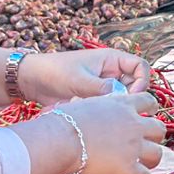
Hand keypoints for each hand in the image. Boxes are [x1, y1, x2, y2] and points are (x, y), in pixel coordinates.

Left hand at [21, 49, 151, 102]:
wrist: (31, 81)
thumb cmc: (54, 72)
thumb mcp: (79, 80)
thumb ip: (101, 89)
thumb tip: (122, 99)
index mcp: (111, 59)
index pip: (140, 67)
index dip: (142, 81)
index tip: (131, 96)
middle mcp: (111, 72)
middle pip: (135, 86)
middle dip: (129, 99)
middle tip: (119, 111)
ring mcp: (104, 86)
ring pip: (122, 99)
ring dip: (114, 107)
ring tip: (100, 111)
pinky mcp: (95, 99)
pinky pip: (108, 107)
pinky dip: (103, 112)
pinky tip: (90, 114)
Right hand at [58, 93, 166, 173]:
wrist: (62, 139)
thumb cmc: (65, 121)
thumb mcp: (87, 103)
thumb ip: (100, 107)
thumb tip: (91, 107)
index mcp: (123, 105)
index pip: (149, 101)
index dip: (151, 109)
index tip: (149, 114)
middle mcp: (133, 124)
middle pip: (159, 129)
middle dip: (155, 137)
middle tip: (145, 143)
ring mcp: (133, 146)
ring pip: (157, 154)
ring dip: (151, 159)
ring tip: (144, 165)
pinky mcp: (128, 167)